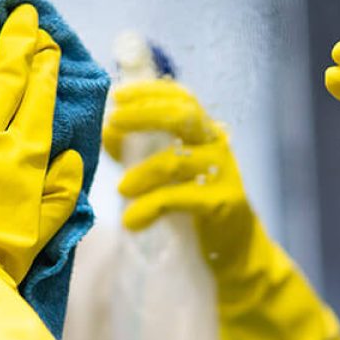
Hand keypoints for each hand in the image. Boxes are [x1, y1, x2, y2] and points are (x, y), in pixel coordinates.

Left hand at [103, 78, 249, 265]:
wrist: (233, 247)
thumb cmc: (192, 202)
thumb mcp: (162, 171)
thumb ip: (136, 150)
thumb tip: (107, 131)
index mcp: (202, 131)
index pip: (181, 98)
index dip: (150, 92)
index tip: (119, 95)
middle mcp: (216, 144)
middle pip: (183, 115)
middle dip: (144, 114)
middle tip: (112, 121)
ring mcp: (223, 172)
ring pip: (176, 161)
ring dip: (142, 172)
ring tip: (121, 188)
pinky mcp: (223, 203)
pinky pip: (179, 198)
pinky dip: (149, 207)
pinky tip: (132, 221)